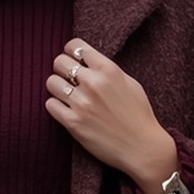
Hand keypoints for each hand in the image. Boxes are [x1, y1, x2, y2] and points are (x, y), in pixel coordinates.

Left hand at [46, 39, 178, 193]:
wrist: (142, 148)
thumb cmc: (139, 116)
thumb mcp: (129, 83)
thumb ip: (108, 71)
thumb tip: (90, 63)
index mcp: (108, 69)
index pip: (75, 46)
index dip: (71, 52)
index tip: (73, 60)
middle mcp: (93, 83)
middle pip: (60, 62)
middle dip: (62, 69)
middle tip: (68, 80)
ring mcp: (82, 104)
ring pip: (51, 83)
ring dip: (57, 88)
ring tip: (66, 96)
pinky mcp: (73, 123)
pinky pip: (50, 105)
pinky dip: (55, 106)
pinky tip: (65, 110)